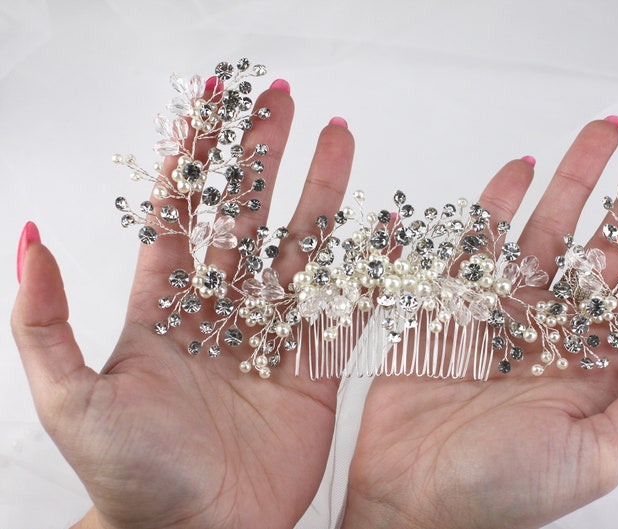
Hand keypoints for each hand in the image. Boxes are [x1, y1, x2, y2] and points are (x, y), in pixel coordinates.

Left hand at [12, 81, 353, 528]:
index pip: (180, 214)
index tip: (209, 108)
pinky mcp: (312, 368)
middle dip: (260, 156)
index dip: (193, 158)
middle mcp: (221, 314)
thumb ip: (48, 321)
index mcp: (163, 311)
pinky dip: (365, 268)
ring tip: (338, 139)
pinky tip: (382, 227)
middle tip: (279, 101)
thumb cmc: (132, 478)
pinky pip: (344, 307)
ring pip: (299, 248)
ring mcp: (271, 337)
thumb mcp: (72, 400)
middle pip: (245, 215)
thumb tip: (29, 240)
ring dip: (318, 192)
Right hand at [340, 119, 617, 528]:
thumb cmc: (498, 493)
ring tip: (601, 134)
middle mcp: (553, 335)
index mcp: (594, 371)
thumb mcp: (594, 457)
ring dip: (574, 183)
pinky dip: (495, 205)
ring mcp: (501, 315)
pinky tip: (519, 169)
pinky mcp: (449, 305)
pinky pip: (477, 243)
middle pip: (605, 252)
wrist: (404, 500)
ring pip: (547, 235)